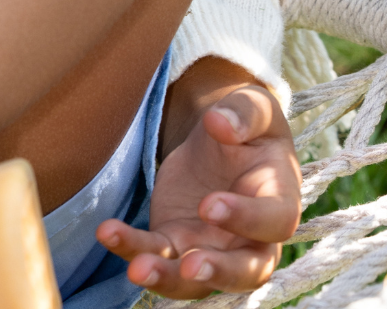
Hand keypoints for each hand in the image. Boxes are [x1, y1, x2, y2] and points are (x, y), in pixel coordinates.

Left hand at [96, 64, 300, 297]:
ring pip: (198, 279)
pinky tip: (108, 233)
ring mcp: (214, 246)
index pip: (274, 222)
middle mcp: (252, 237)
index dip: (246, 219)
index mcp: (279, 200)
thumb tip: (220, 123)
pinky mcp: (178, 240)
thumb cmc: (247, 123)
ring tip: (137, 270)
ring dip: (169, 279)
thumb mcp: (254, 107)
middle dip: (217, 273)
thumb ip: (244, 113)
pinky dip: (133, 248)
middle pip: (246, 271)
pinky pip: (157, 253)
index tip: (210, 205)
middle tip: (188, 267)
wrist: (222, 134)